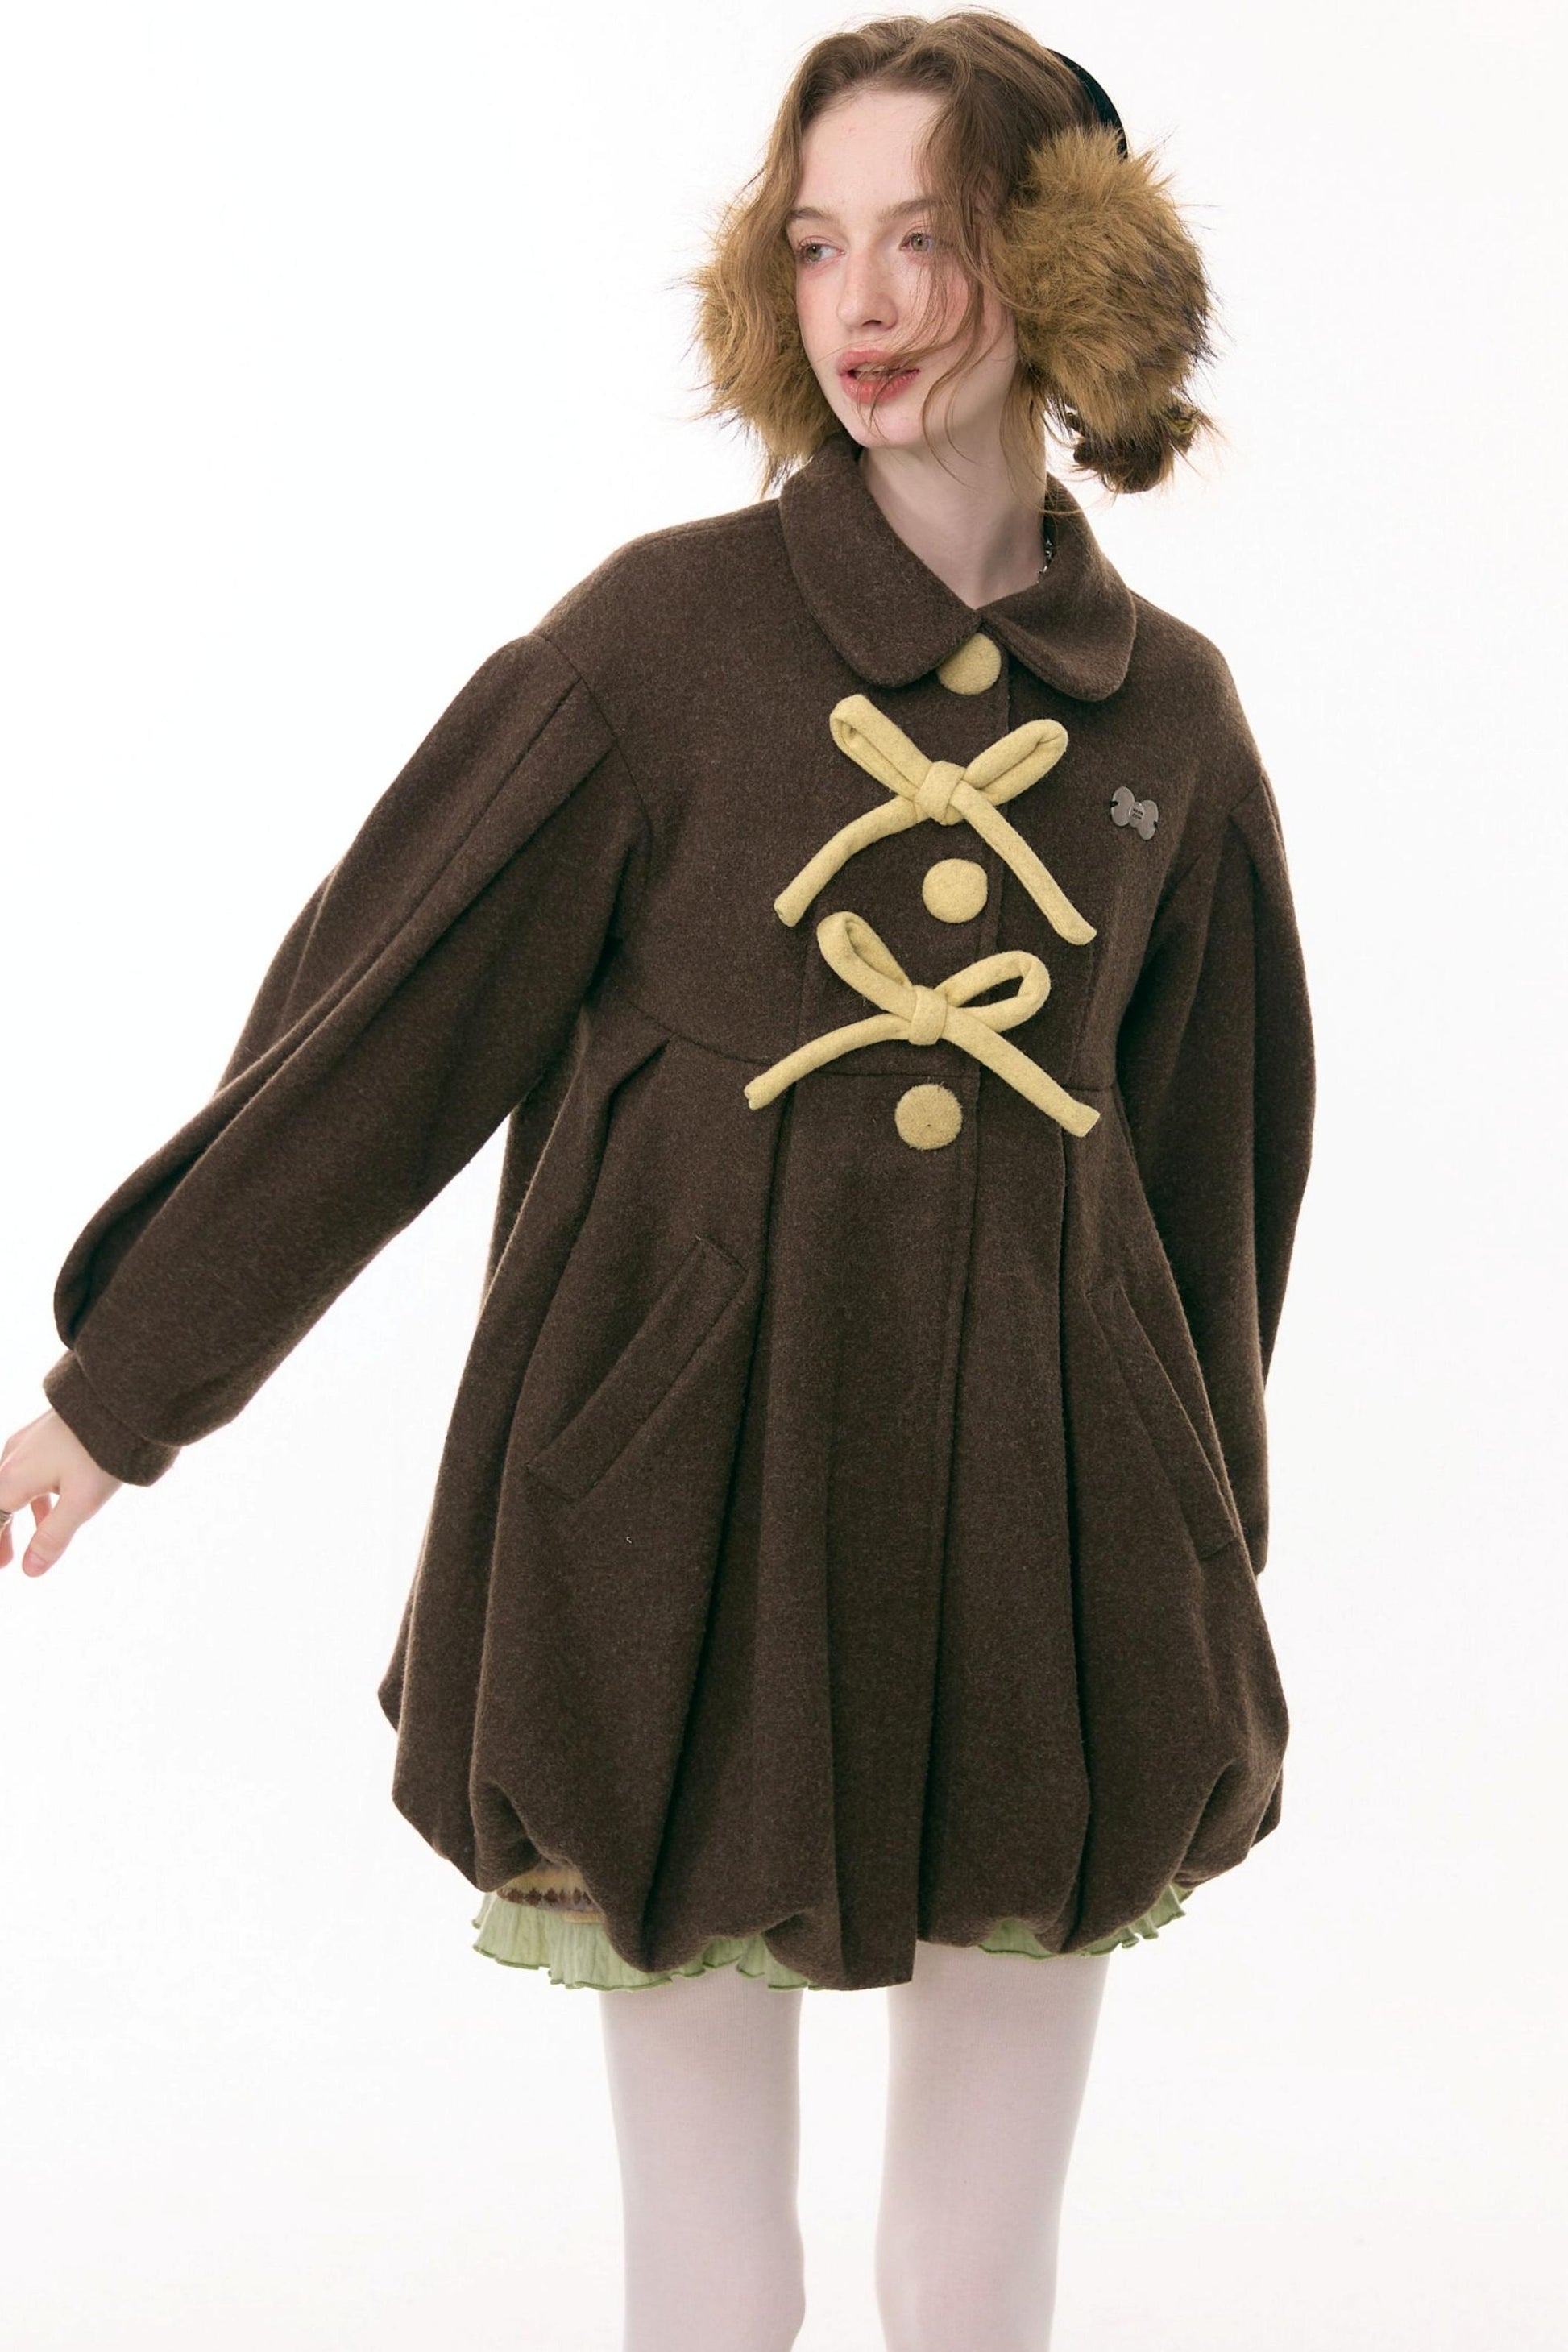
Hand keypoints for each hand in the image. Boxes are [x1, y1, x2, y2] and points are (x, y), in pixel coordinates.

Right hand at [0, 1409, 123, 1574]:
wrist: (119, 1399)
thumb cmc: (100, 1451)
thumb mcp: (80, 1502)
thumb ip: (53, 1537)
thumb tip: (30, 1570)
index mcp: (13, 1477)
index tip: (2, 1564)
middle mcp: (12, 1458)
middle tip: (4, 1562)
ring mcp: (28, 1443)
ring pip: (12, 1487)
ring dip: (14, 1518)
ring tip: (21, 1546)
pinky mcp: (45, 1434)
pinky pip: (27, 1473)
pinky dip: (30, 1499)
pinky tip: (48, 1511)